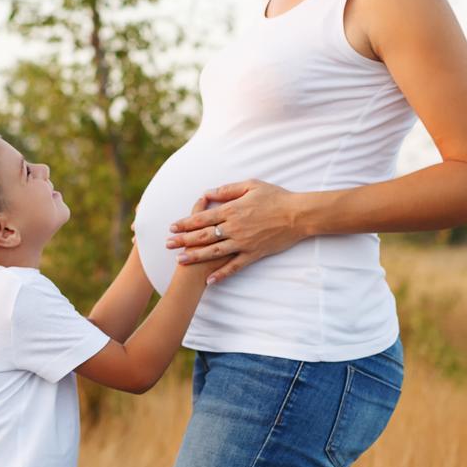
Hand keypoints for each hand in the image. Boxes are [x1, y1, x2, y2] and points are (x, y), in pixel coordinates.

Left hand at [165, 180, 305, 284]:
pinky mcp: (254, 254)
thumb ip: (227, 189)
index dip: (185, 223)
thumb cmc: (276, 197)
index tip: (172, 227)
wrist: (298, 214)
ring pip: (214, 251)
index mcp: (232, 210)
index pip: (202, 218)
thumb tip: (207, 192)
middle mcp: (234, 227)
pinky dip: (222, 274)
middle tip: (167, 245)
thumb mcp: (251, 185)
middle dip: (183, 240)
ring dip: (196, 256)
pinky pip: (235, 266)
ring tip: (180, 261)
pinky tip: (210, 280)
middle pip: (203, 235)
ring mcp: (244, 242)